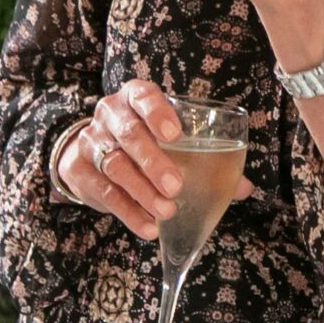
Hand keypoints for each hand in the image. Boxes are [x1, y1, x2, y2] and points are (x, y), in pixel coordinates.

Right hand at [55, 78, 253, 239]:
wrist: (90, 153)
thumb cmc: (143, 142)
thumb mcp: (168, 141)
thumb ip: (207, 160)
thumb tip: (245, 187)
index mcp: (134, 98)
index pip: (143, 95)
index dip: (158, 112)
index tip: (177, 134)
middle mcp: (110, 114)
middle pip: (129, 134)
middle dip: (153, 161)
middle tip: (176, 186)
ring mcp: (91, 140)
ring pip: (115, 165)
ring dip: (142, 191)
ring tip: (166, 211)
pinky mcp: (78, 169)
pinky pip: (103, 191)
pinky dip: (128, 212)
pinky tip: (148, 226)